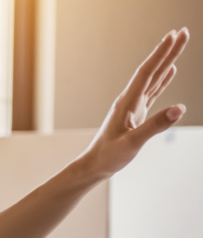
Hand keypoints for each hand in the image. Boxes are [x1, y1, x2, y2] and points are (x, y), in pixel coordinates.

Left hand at [78, 28, 189, 178]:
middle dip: (168, 51)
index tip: (175, 37)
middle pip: (153, 70)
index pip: (148, 72)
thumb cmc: (109, 155)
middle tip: (183, 32)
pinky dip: (163, 79)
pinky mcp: (137, 113)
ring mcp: (133, 105)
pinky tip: (170, 71)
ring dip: (167, 61)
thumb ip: (154, 126)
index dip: (162, 54)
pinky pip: (153, 91)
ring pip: (154, 78)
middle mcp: (130, 100)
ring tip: (179, 45)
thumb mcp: (132, 143)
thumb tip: (179, 108)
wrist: (95, 165)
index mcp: (127, 102)